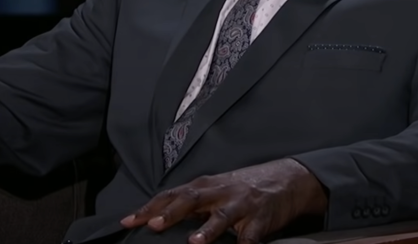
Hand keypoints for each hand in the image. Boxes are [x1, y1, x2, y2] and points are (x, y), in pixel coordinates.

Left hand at [121, 158, 326, 243]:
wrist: (288, 179)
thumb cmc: (246, 187)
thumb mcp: (217, 189)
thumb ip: (193, 203)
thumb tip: (158, 216)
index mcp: (207, 185)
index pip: (173, 194)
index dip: (150, 207)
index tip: (128, 220)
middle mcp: (221, 192)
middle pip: (192, 198)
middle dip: (171, 211)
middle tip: (151, 224)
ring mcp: (242, 205)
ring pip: (222, 216)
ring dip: (208, 229)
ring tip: (194, 242)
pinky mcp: (262, 219)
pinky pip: (251, 236)